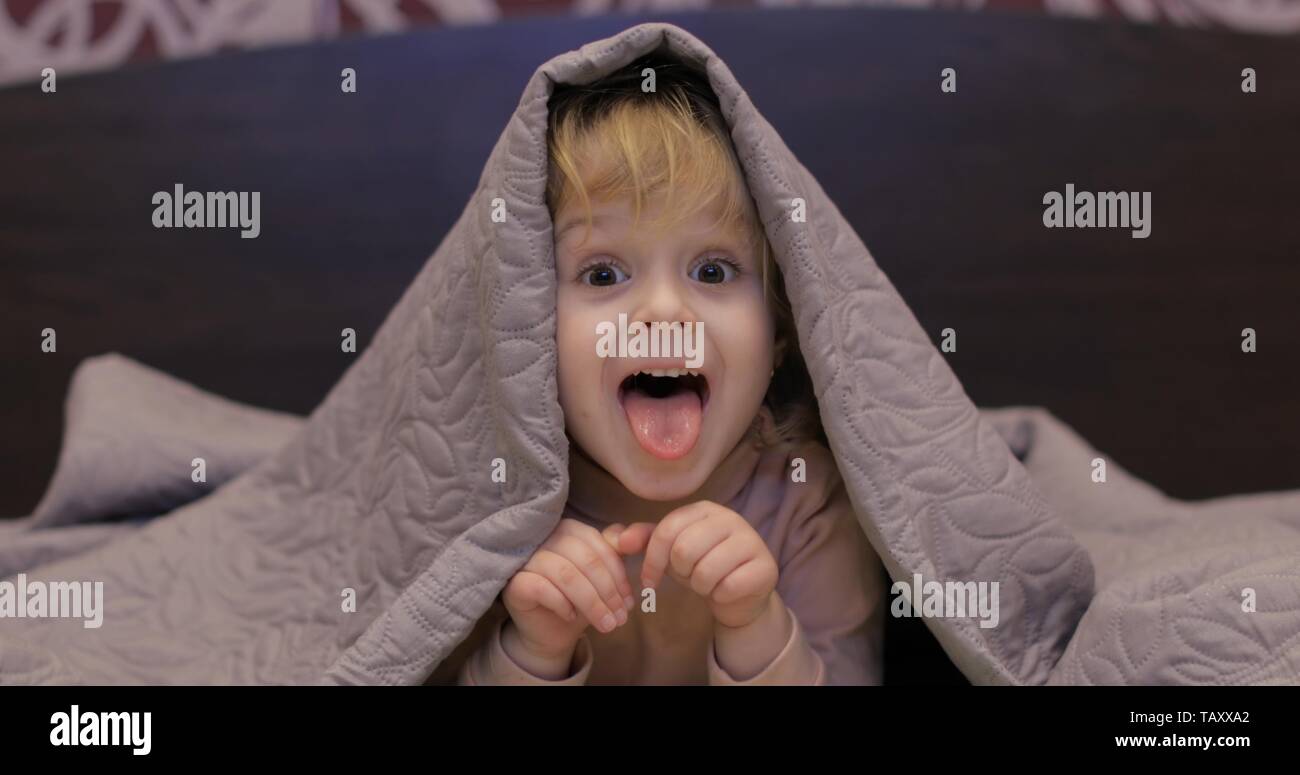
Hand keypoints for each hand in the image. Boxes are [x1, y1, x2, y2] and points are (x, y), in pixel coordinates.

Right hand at [500, 518, 636, 670]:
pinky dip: (563, 604)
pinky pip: (542, 588)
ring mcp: (526, 558)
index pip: (600, 546)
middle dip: (609, 593)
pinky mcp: (514, 582)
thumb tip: (641, 537)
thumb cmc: (578, 598)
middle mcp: (545, 537)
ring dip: (592, 604)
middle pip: (586, 560)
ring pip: (567, 575)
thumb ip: (620, 551)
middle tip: (621, 618)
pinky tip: (572, 616)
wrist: (551, 630)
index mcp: (569, 529)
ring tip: (606, 624)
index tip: (630, 602)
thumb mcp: (603, 575)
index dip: (619, 576)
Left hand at [628, 501, 778, 628]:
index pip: (666, 531)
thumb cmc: (702, 565)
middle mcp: (731, 519)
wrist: (740, 593)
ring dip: (700, 586)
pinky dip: (720, 595)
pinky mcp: (765, 567)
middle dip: (681, 573)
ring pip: (705, 571)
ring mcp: (751, 541)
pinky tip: (726, 590)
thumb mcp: (670, 551)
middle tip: (689, 576)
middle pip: (684, 551)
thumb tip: (615, 540)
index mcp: (705, 509)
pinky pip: (728, 587)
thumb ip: (643, 540)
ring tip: (708, 582)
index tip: (649, 579)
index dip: (652, 560)